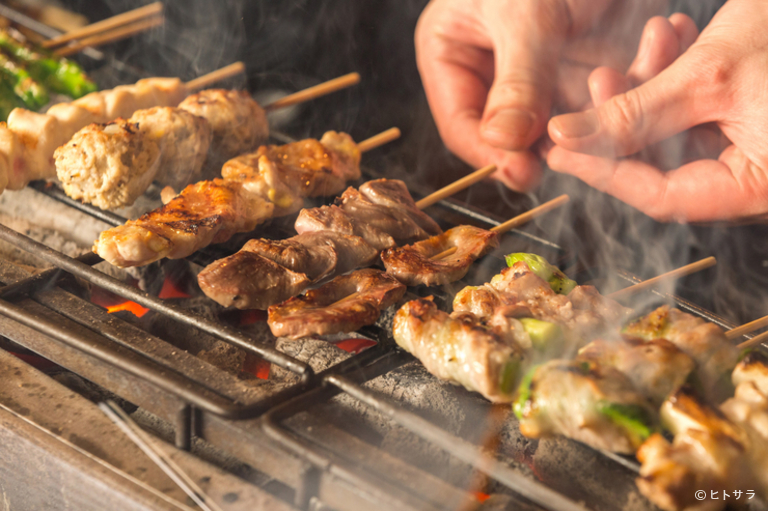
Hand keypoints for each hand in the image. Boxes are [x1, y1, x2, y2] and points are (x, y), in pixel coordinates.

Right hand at [415, 0, 666, 190]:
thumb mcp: (525, 15)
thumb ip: (516, 83)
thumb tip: (503, 145)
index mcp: (450, 50)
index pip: (461, 122)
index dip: (490, 153)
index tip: (521, 172)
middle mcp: (489, 67)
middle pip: (509, 130)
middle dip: (546, 140)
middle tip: (576, 154)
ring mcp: (535, 70)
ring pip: (556, 119)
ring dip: (591, 117)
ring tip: (619, 100)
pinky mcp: (579, 63)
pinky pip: (595, 95)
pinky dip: (620, 88)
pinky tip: (644, 60)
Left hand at [547, 0, 767, 222]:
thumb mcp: (712, 75)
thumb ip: (634, 114)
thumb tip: (565, 137)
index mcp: (758, 189)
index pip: (661, 197)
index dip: (604, 172)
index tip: (559, 146)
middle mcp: (755, 178)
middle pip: (662, 166)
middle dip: (626, 118)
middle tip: (596, 79)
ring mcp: (753, 148)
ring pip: (675, 132)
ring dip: (652, 86)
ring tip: (653, 38)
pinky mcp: (751, 117)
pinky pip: (698, 108)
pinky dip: (678, 75)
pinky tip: (672, 36)